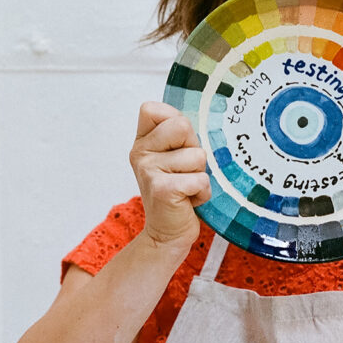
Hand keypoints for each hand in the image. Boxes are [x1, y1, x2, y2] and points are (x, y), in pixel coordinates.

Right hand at [129, 102, 210, 250]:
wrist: (167, 233)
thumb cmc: (178, 190)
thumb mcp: (175, 156)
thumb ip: (178, 134)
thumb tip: (197, 114)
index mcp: (142, 141)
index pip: (152, 109)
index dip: (174, 122)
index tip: (176, 146)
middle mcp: (140, 153)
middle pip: (181, 126)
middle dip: (193, 149)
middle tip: (184, 170)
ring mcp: (148, 170)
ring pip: (197, 155)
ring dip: (200, 175)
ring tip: (186, 187)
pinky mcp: (162, 189)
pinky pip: (200, 179)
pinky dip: (203, 193)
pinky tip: (189, 201)